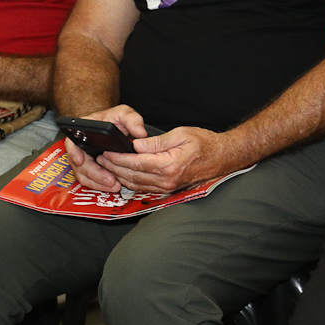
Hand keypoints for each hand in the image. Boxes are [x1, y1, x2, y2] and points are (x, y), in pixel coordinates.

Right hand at [63, 104, 147, 192]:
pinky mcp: (90, 167)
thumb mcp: (124, 113)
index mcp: (82, 132)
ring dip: (97, 182)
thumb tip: (140, 133)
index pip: (72, 143)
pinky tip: (111, 185)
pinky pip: (90, 179)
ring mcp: (84, 159)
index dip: (74, 152)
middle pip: (79, 164)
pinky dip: (99, 184)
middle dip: (94, 174)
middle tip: (109, 180)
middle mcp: (80, 147)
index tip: (80, 160)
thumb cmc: (114, 118)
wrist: (111, 123)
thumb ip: (132, 120)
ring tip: (113, 186)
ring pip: (84, 175)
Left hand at [99, 125, 236, 193]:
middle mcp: (166, 180)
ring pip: (135, 184)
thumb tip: (136, 145)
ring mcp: (167, 187)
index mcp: (168, 165)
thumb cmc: (205, 143)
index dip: (117, 157)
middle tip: (100, 158)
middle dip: (113, 167)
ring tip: (107, 166)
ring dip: (119, 176)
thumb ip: (157, 142)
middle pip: (131, 175)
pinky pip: (144, 188)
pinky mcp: (168, 190)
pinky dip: (131, 182)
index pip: (135, 162)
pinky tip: (124, 174)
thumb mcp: (181, 134)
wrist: (223, 157)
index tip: (106, 151)